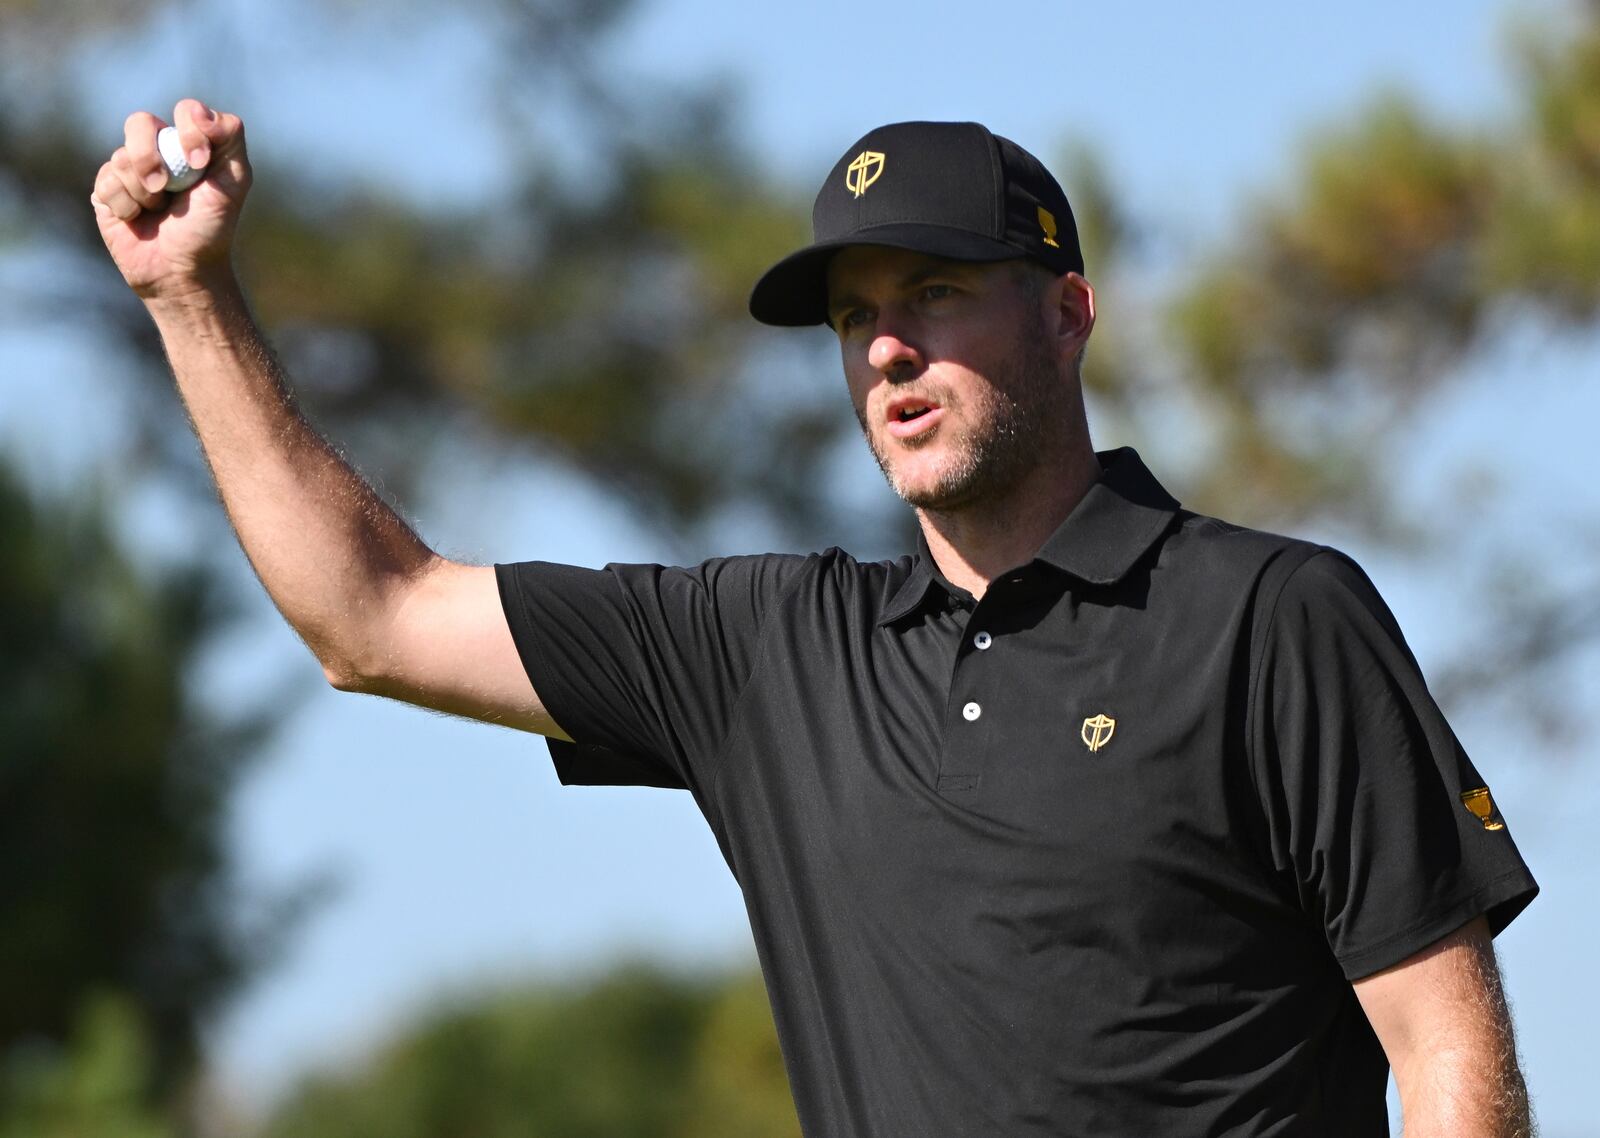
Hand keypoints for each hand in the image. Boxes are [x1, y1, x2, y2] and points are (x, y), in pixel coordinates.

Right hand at [91, 98, 251, 299]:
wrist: (182, 270)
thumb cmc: (211, 228)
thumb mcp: (234, 182)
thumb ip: (229, 139)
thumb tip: (199, 113)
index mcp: (191, 143)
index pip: (186, 111)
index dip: (190, 131)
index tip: (199, 163)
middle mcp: (159, 150)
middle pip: (140, 122)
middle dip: (150, 156)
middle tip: (165, 188)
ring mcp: (130, 168)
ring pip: (122, 157)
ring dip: (143, 191)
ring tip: (157, 211)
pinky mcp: (106, 189)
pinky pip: (106, 181)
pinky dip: (126, 205)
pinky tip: (137, 219)